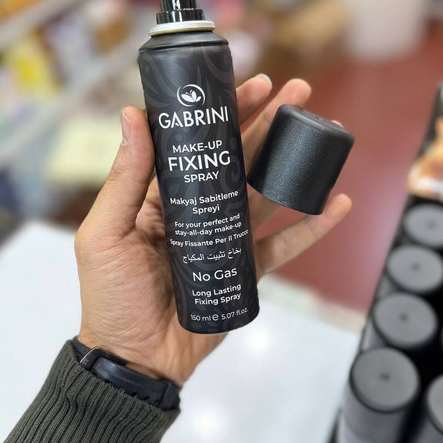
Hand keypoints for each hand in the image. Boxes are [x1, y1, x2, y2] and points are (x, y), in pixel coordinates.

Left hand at [75, 76, 351, 384]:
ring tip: (322, 133)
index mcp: (163, 196)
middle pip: (241, 159)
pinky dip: (312, 226)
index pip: (199, 143)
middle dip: (270, 123)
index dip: (227, 112)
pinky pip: (286, 244)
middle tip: (299, 93)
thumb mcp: (106, 232)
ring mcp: (227, 239)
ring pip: (268, 193)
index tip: (254, 85)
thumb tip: (134, 113)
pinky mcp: (248, 270)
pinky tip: (336, 203)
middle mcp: (199, 210)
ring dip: (295, 163)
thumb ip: (125, 177)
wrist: (136, 358)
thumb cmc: (112, 295)